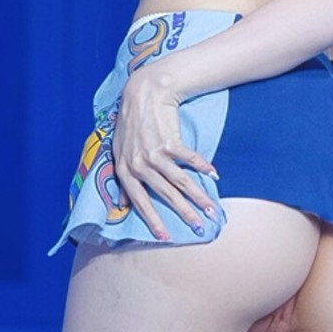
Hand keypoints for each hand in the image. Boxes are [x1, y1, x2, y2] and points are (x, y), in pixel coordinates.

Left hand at [110, 65, 219, 240]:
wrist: (142, 94)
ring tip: (211, 209)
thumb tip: (121, 204)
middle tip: (199, 227)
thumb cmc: (130, 124)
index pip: (139, 202)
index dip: (153, 220)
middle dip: (184, 213)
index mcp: (124, 170)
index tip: (166, 236)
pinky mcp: (169, 141)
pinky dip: (202, 167)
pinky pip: (189, 159)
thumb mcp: (118, 152)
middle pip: (165, 195)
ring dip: (198, 197)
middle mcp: (138, 165)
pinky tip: (213, 175)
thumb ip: (122, 179)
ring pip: (180, 181)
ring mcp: (154, 154)